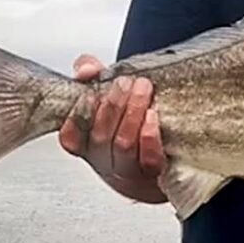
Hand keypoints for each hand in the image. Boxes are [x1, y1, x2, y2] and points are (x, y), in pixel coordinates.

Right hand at [58, 54, 165, 182]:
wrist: (172, 146)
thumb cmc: (133, 117)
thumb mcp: (110, 93)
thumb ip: (93, 75)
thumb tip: (87, 68)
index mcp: (88, 144)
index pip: (71, 138)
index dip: (76, 118)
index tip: (89, 94)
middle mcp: (105, 160)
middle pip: (101, 137)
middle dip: (113, 106)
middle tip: (125, 82)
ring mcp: (129, 172)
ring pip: (124, 144)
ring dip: (132, 113)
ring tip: (143, 88)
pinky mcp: (154, 174)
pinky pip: (149, 160)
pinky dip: (150, 137)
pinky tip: (152, 117)